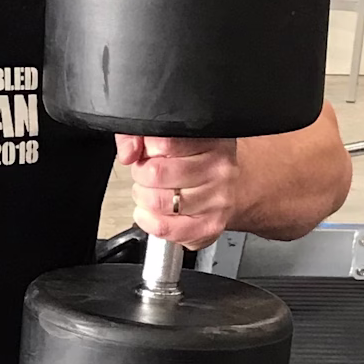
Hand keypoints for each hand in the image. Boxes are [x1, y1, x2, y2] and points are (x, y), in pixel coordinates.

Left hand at [116, 135, 239, 250]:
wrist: (235, 190)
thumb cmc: (198, 163)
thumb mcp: (175, 138)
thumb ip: (141, 135)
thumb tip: (128, 152)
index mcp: (211, 140)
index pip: (163, 141)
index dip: (146, 150)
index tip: (149, 153)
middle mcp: (218, 169)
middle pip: (156, 173)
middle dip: (141, 174)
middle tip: (147, 174)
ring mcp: (216, 200)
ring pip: (156, 201)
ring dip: (144, 198)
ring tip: (151, 192)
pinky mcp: (208, 227)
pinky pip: (162, 227)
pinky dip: (148, 220)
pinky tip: (153, 212)